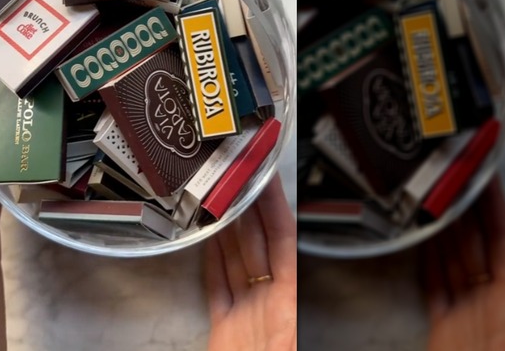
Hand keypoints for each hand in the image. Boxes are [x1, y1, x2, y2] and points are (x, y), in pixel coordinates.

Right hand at [205, 176, 296, 350]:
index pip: (283, 238)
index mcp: (291, 299)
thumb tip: (289, 246)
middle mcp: (270, 301)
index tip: (267, 178)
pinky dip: (212, 263)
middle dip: (249, 209)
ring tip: (221, 201)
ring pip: (236, 260)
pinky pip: (217, 287)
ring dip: (228, 229)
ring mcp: (247, 312)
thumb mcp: (295, 327)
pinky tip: (208, 243)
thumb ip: (292, 288)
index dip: (274, 205)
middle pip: (258, 243)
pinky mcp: (226, 327)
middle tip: (238, 179)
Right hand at [422, 177, 504, 350]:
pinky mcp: (447, 327)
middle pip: (477, 245)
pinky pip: (436, 287)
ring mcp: (470, 312)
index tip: (485, 180)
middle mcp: (495, 300)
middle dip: (464, 212)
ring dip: (444, 233)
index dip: (494, 207)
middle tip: (451, 184)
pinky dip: (428, 264)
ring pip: (455, 262)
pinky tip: (423, 247)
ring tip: (433, 205)